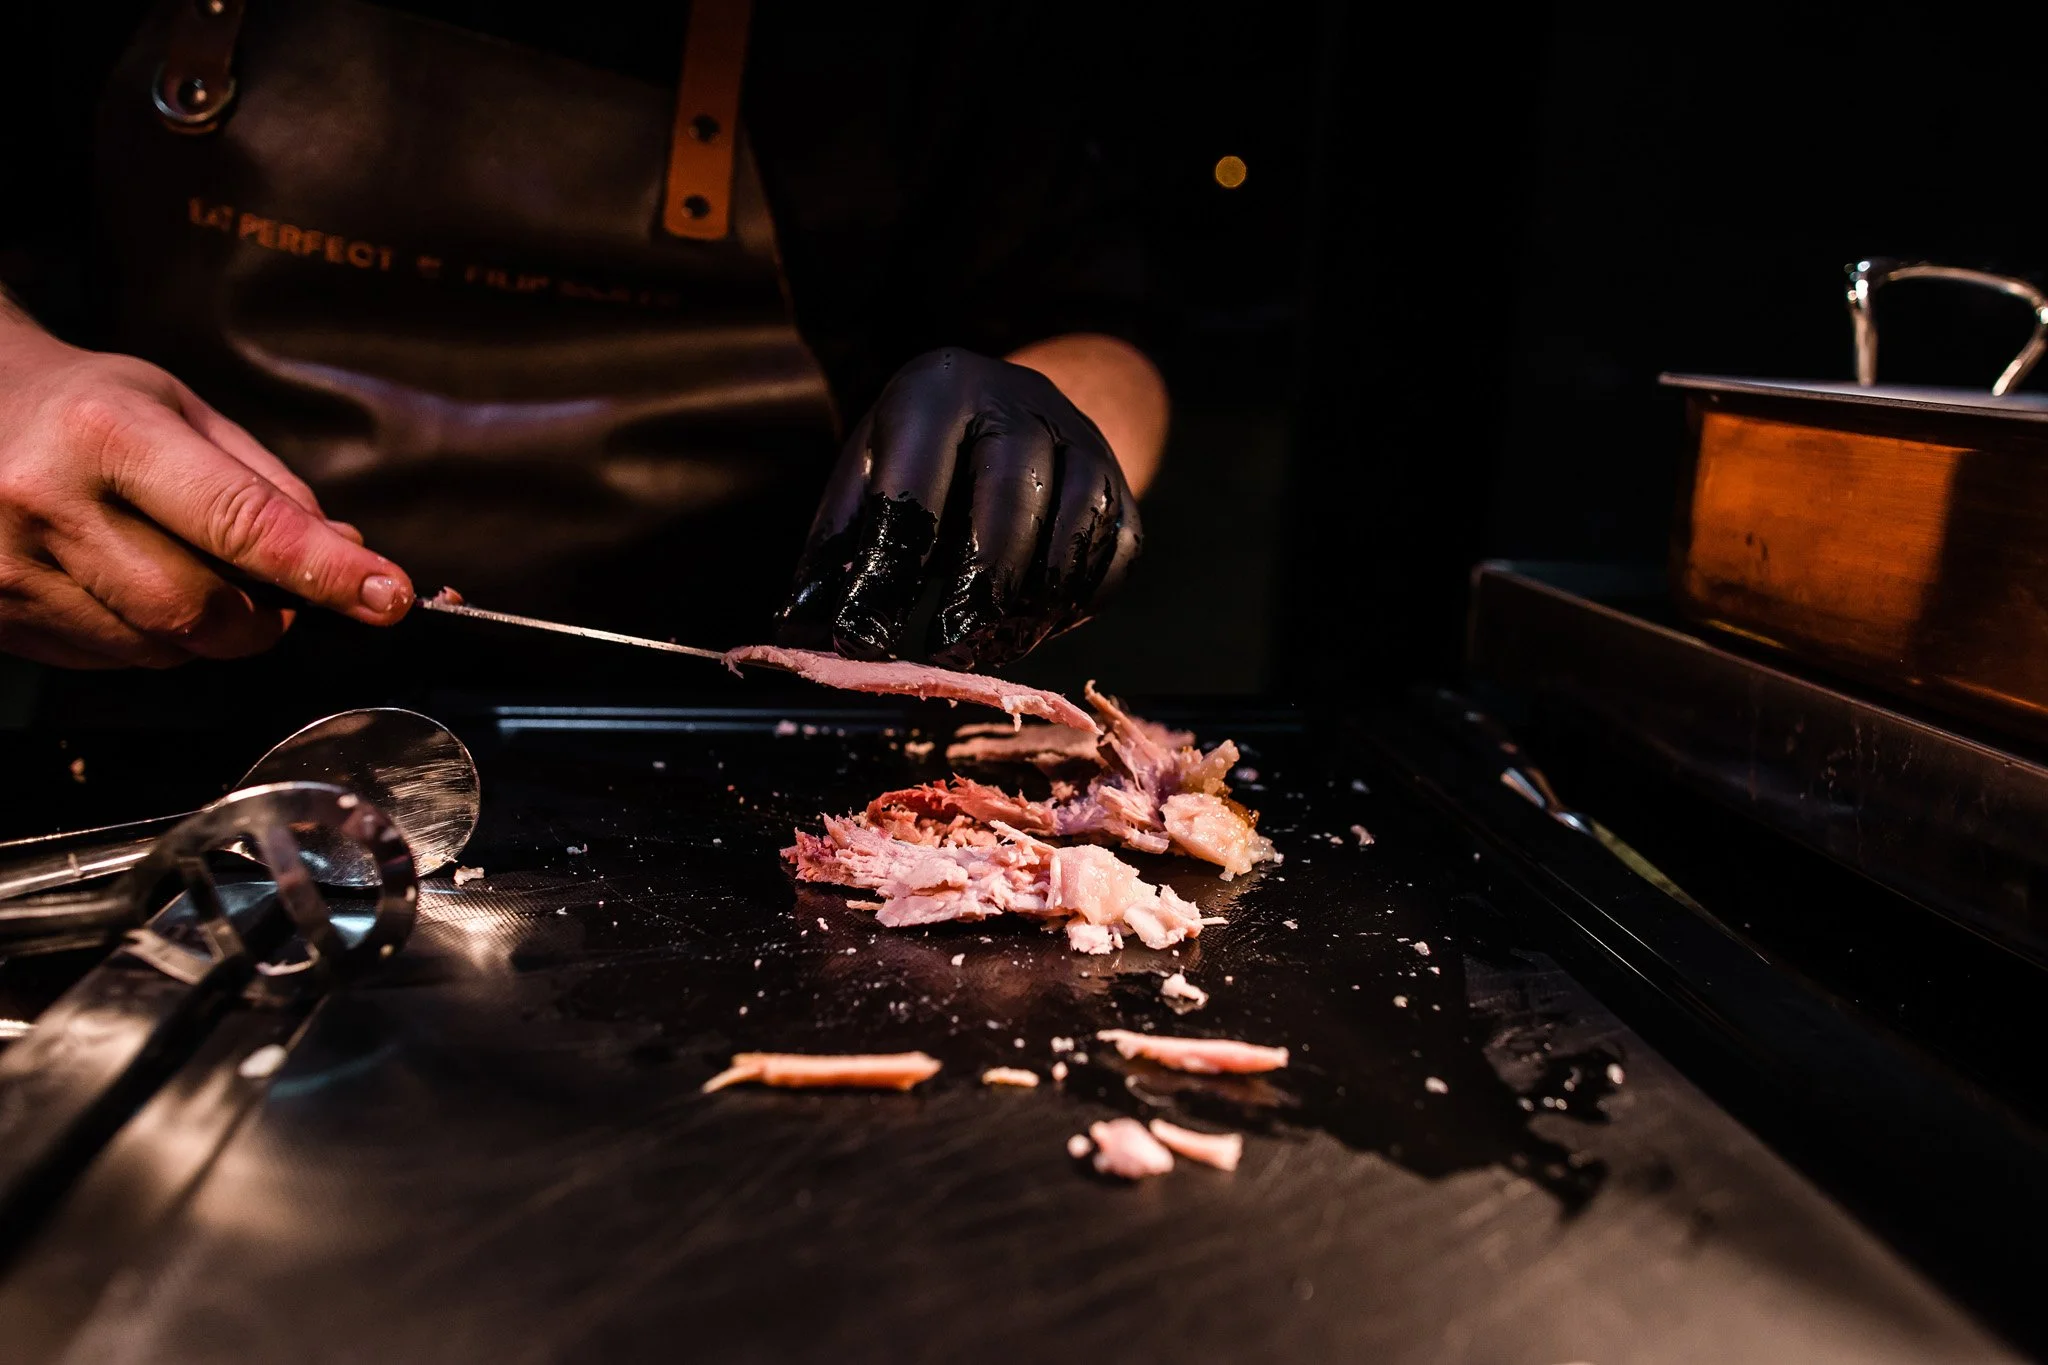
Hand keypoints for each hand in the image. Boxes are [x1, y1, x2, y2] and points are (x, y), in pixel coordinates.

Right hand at [0, 318, 411, 667]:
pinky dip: (147, 637)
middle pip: (202, 610)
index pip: (241, 523)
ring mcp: (12, 567)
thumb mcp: (182, 410)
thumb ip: (267, 486)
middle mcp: (49, 501)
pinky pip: (110, 660)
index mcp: (109, 435)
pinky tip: (122, 579)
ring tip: (178, 564)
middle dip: (263, 617)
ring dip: (203, 630)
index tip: (385, 595)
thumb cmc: (85, 405)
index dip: (323, 571)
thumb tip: (344, 554)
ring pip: (159, 648)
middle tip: (273, 590)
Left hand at [777, 347, 1141, 668]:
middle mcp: (1020, 401)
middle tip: (946, 654)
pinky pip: (1115, 551)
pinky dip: (1078, 600)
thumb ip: (834, 554)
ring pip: (1074, 526)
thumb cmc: (919, 456)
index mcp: (938, 390)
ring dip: (1032, 604)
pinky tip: (1034, 624)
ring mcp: (1083, 440)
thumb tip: (797, 634)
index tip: (860, 638)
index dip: (886, 571)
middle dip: (979, 587)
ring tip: (987, 649)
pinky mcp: (1122, 484)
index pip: (914, 486)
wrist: (1006, 408)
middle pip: (1012, 496)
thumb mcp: (865, 482)